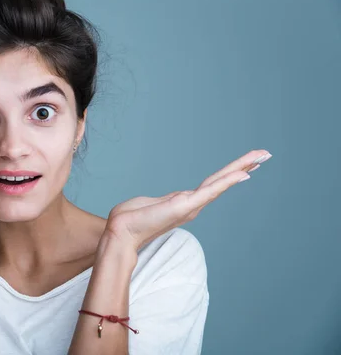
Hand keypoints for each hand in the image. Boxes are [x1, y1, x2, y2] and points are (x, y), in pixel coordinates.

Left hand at [104, 149, 271, 251]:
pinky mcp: (184, 206)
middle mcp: (192, 205)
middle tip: (265, 154)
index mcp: (184, 202)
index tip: (247, 165)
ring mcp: (190, 206)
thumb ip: (158, 203)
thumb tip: (154, 205)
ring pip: (220, 183)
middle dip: (244, 166)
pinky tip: (242, 174)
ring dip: (241, 168)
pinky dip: (227, 182)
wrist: (121, 232)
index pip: (212, 184)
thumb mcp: (149, 205)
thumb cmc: (130, 219)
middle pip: (222, 181)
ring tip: (260, 157)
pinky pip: (210, 191)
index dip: (230, 174)